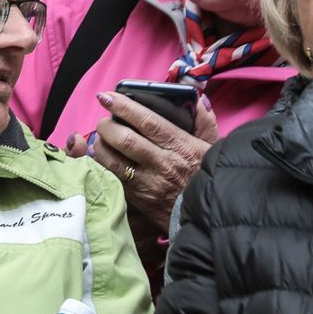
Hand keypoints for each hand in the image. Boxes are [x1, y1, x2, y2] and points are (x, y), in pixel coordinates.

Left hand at [68, 90, 218, 233]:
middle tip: (104, 121)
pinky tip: (100, 158)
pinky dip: (99, 166)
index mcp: (182, 147)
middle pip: (124, 139)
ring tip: (100, 139)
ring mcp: (148, 184)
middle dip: (107, 126)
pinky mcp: (137, 201)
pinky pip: (110, 179)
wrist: (208, 216)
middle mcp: (163, 164)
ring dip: (99, 146)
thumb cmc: (207, 177)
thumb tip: (197, 99)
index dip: (124, 107)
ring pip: (112, 160)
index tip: (107, 97)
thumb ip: (204, 121)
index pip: (147, 122)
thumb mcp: (214, 147)